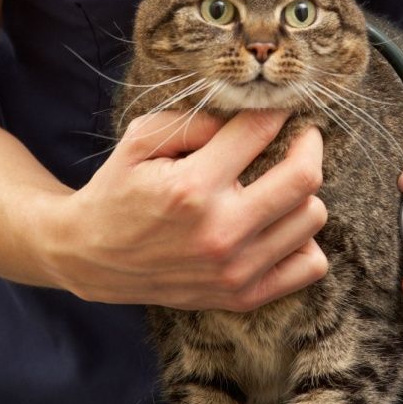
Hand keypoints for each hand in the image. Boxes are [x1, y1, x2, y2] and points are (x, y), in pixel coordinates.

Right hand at [36, 110, 328, 310]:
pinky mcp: (242, 296)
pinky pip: (310, 265)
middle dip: (308, 143)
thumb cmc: (117, 190)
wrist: (90, 258)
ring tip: (280, 184)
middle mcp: (219, 232)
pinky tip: (279, 225)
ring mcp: (234, 270)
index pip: (259, 131)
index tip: (277, 108)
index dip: (275, 110)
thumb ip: (195, 120)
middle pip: (304, 177)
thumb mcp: (140, 140)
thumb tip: (251, 113)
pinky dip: (304, 241)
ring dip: (304, 193)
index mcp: (192, 188)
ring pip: (312, 217)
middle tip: (299, 136)